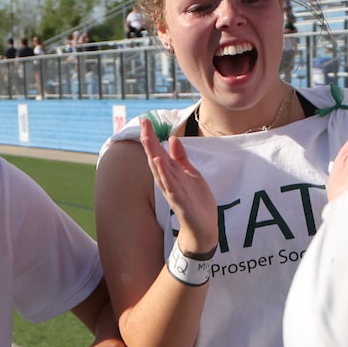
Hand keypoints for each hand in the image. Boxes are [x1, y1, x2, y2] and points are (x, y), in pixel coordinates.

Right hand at [137, 118, 217, 255]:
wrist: (204, 227)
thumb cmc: (196, 201)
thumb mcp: (191, 174)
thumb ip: (181, 158)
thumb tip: (172, 138)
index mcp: (172, 173)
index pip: (159, 152)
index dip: (152, 136)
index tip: (146, 119)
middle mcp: (168, 181)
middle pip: (156, 158)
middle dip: (150, 141)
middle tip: (143, 124)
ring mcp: (173, 192)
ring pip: (161, 172)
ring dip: (154, 156)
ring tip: (148, 140)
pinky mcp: (181, 203)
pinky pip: (171, 188)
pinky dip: (165, 177)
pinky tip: (160, 165)